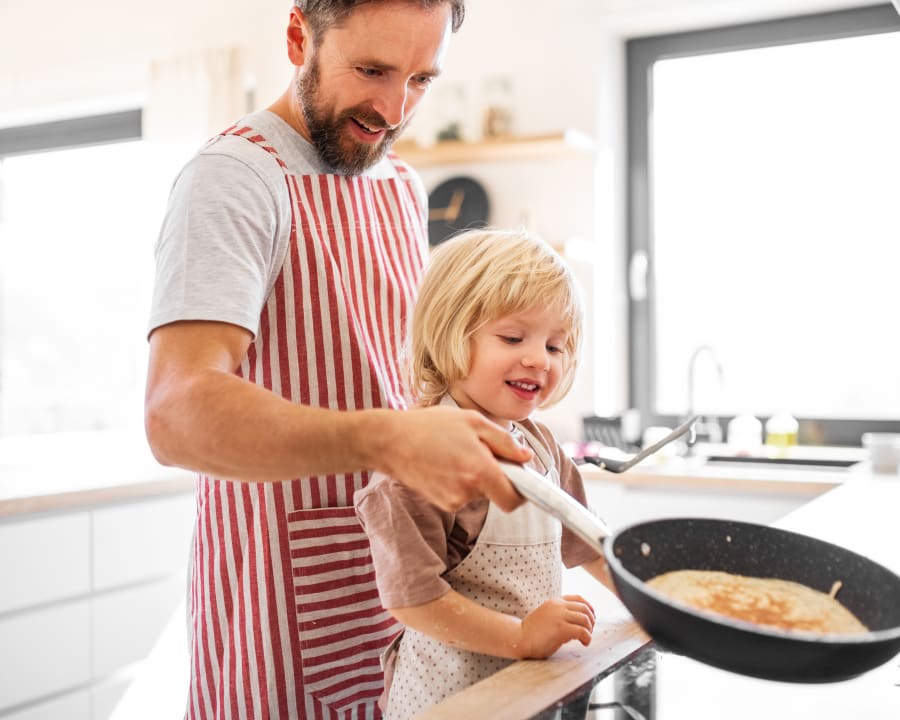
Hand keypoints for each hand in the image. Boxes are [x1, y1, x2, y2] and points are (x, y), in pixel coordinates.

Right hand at [373, 404, 531, 511]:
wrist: (390, 441)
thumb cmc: (430, 426)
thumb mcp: (473, 421)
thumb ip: (504, 441)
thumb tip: (525, 458)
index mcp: (480, 470)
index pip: (512, 499)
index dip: (522, 492)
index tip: (521, 479)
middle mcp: (467, 491)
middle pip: (496, 492)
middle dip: (494, 475)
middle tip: (479, 450)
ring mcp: (452, 501)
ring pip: (479, 493)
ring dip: (475, 476)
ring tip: (456, 453)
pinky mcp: (441, 503)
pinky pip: (463, 494)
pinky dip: (461, 481)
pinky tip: (445, 463)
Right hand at [518, 595, 595, 658]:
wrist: (519, 638)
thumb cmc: (532, 631)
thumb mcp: (547, 615)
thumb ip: (560, 614)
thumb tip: (578, 623)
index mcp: (555, 602)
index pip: (578, 599)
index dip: (589, 608)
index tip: (592, 618)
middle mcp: (558, 606)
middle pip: (584, 609)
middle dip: (591, 620)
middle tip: (589, 631)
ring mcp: (559, 616)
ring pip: (585, 619)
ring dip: (589, 630)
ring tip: (586, 638)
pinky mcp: (561, 629)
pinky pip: (582, 631)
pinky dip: (587, 637)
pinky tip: (584, 643)